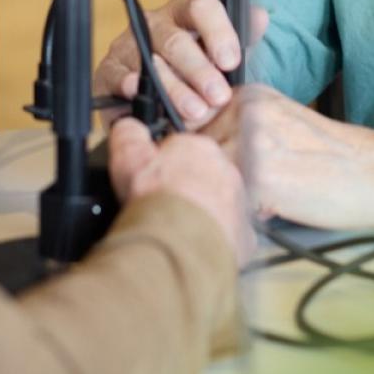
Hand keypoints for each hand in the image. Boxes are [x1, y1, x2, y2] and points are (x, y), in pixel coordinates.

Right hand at [92, 0, 267, 129]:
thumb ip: (242, 38)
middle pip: (175, 39)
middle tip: (218, 95)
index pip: (201, 7)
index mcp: (184, 13)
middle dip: (199, 70)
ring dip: (174, 88)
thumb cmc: (193, 77)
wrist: (155, 103)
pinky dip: (132, 87)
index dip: (218, 32)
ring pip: (149, 61)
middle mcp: (154, 25)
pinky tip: (146, 99)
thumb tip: (260, 17)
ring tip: (195, 111)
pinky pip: (117, 76)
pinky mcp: (107, 71)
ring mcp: (128, 46)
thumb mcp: (222, 56)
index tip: (231, 61)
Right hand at [106, 117, 252, 263]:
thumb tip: (129, 126)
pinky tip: (191, 247)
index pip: (183, 150)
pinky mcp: (244, 236)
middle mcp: (227, 172)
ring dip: (200, 215)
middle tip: (161, 206)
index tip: (150, 181)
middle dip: (185, 189)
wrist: (180, 244)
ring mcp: (239, 205)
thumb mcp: (129, 157)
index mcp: (200, 149)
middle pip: (203, 177)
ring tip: (174, 230)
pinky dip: (212, 241)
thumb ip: (128, 134)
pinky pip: (227, 235)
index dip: (163, 166)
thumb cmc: (156, 199)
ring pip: (218, 206)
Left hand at [203, 84, 373, 230]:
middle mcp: (243, 112)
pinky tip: (276, 207)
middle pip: (195, 158)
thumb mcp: (277, 126)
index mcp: (246, 97)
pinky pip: (231, 204)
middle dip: (213, 180)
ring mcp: (248, 142)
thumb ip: (234, 132)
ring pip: (210, 182)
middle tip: (257, 188)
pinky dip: (247, 214)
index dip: (204, 158)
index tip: (229, 170)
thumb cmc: (327, 158)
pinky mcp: (259, 176)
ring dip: (230, 197)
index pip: (191, 131)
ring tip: (268, 196)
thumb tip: (191, 157)